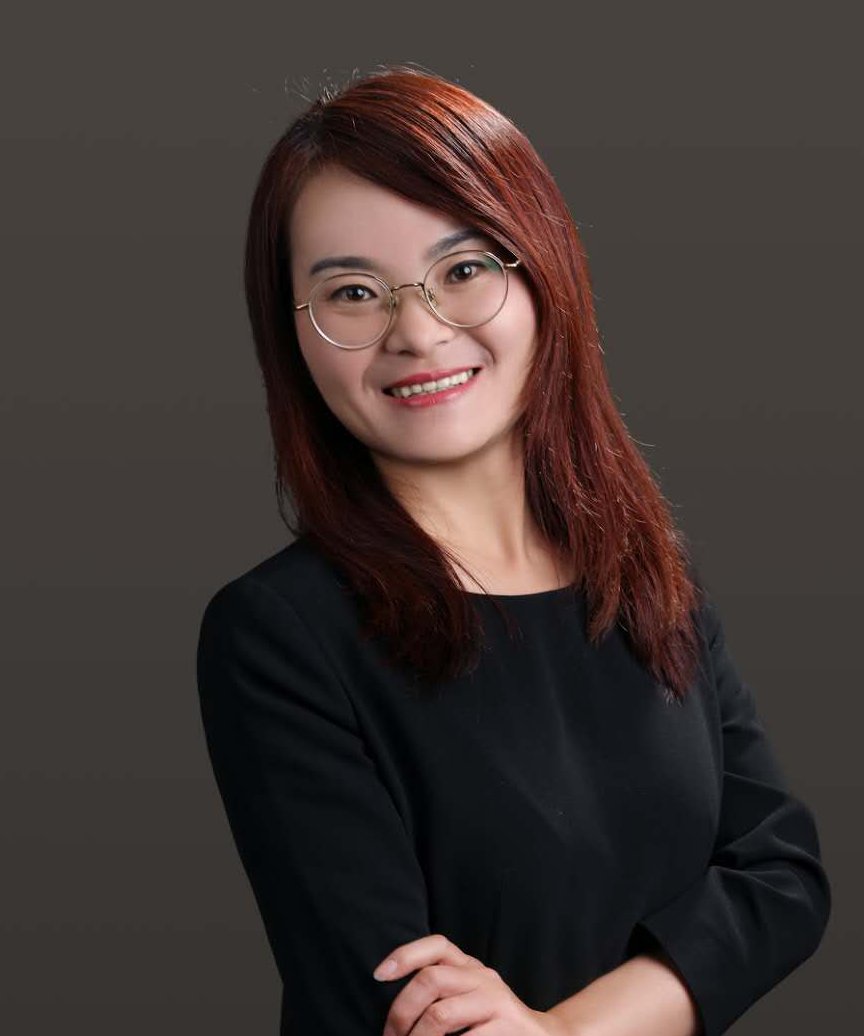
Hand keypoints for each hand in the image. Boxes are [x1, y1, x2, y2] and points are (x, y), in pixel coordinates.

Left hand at [373, 933, 571, 1035]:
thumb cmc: (493, 1022)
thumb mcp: (470, 996)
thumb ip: (443, 990)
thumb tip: (393, 1009)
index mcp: (471, 967)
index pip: (437, 945)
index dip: (405, 955)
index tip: (378, 975)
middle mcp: (483, 978)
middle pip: (431, 979)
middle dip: (401, 1011)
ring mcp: (496, 1003)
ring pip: (441, 1015)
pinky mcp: (507, 1030)